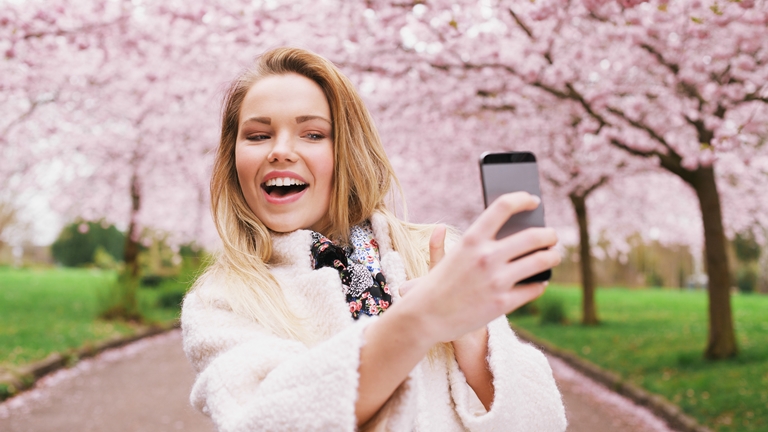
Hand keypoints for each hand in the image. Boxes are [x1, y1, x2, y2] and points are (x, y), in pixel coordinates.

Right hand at [398, 192, 558, 343]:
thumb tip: (440, 227)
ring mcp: (496, 280)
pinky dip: (540, 283)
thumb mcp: (439, 260)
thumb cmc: (433, 288)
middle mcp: (486, 257)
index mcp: (471, 239)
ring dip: (552, 257)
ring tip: (553, 256)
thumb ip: (441, 243)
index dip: (522, 199)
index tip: (533, 201)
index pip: (503, 206)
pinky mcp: (503, 303)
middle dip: (549, 234)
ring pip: (541, 262)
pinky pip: (534, 288)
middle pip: (533, 236)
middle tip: (552, 236)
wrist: (426, 319)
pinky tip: (540, 282)